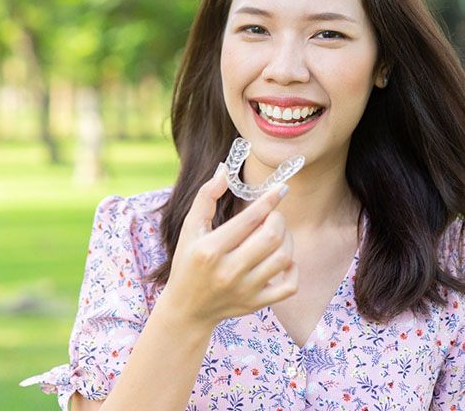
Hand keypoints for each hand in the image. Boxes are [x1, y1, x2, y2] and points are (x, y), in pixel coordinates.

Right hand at [161, 164, 297, 328]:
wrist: (187, 309)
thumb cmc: (188, 262)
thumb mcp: (190, 228)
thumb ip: (206, 197)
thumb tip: (224, 170)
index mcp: (210, 250)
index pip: (249, 219)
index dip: (269, 200)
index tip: (282, 188)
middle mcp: (228, 271)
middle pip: (271, 237)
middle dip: (278, 219)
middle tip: (272, 215)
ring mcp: (245, 290)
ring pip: (283, 257)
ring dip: (286, 239)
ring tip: (275, 234)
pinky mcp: (256, 303)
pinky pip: (289, 286)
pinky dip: (292, 268)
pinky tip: (282, 260)